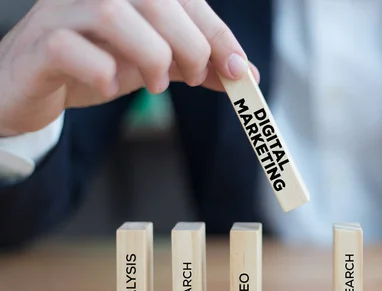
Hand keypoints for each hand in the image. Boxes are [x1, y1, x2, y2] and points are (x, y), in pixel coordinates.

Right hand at [0, 0, 259, 135]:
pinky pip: (69, 47)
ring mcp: (59, 13)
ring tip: (156, 84)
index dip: (216, 32)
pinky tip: (111, 86)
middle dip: (189, 44)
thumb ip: (196, 65)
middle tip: (193, 77)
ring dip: (150, 55)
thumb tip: (244, 74)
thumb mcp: (154, 62)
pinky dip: (100, 71)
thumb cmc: (96, 63)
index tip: (238, 69)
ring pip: (112, 13)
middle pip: (154, 0)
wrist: (33, 84)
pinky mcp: (37, 45)